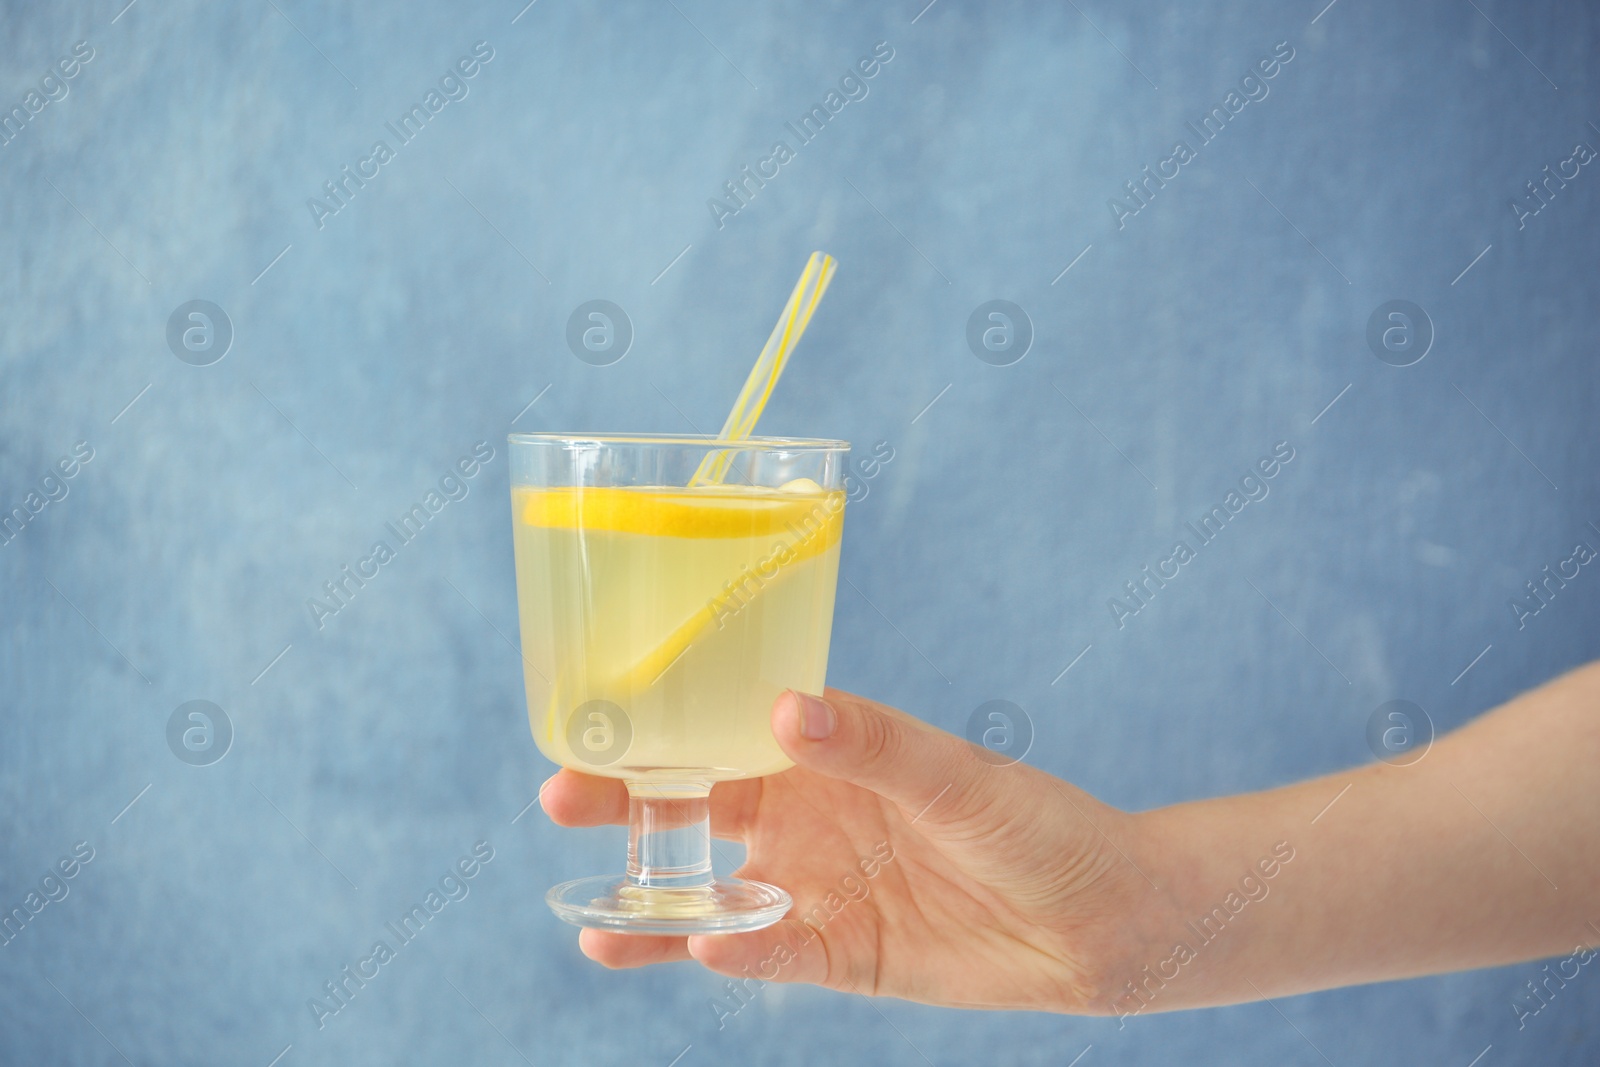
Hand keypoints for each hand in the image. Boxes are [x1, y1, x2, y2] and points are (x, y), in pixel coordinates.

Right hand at [539, 688, 1150, 1011]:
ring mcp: (817, 883)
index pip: (727, 726)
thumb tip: (785, 710)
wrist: (1100, 921)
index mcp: (829, 749)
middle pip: (698, 804)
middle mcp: (809, 811)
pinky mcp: (837, 950)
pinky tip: (695, 946)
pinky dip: (731, 949)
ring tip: (589, 917)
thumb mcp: (959, 777)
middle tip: (559, 794)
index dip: (662, 720)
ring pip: (714, 890)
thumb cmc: (1036, 823)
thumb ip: (873, 747)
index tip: (595, 713)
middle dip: (630, 803)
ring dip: (654, 901)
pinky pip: (769, 950)